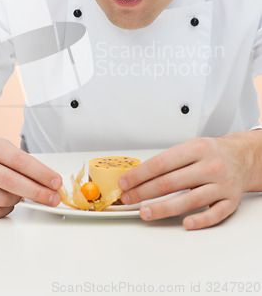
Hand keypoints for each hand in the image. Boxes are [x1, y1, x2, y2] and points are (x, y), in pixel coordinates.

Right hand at [0, 136, 61, 218]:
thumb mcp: (7, 150)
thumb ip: (27, 165)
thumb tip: (50, 184)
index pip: (19, 160)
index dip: (40, 173)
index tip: (56, 182)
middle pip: (10, 181)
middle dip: (36, 192)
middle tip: (53, 198)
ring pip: (2, 199)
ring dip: (19, 200)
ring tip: (22, 193)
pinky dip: (7, 209)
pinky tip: (9, 201)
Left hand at [118, 133, 255, 229]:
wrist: (242, 157)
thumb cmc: (211, 153)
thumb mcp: (191, 147)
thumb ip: (168, 161)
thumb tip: (138, 176)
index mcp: (197, 148)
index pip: (162, 163)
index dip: (140, 175)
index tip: (126, 182)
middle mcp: (210, 166)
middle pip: (171, 182)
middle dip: (144, 192)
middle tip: (128, 198)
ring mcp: (222, 185)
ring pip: (189, 200)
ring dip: (163, 208)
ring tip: (145, 212)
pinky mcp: (231, 201)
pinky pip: (214, 214)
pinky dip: (199, 220)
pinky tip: (185, 223)